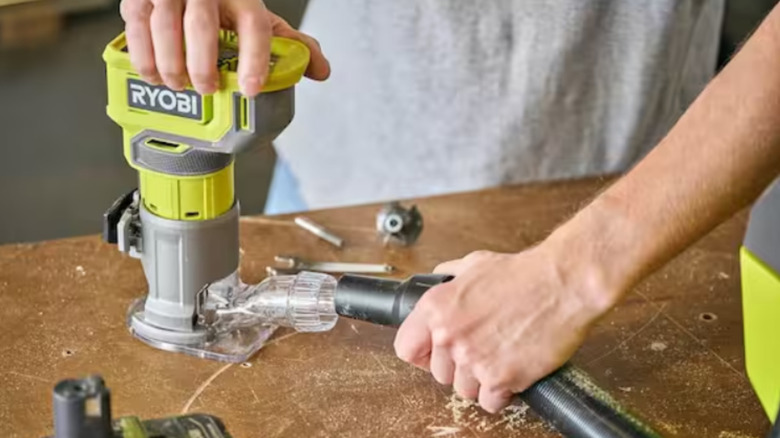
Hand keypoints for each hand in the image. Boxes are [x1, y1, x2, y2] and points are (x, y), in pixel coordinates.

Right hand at [120, 0, 329, 95]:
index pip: (255, 26)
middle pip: (202, 25)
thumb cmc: (224, 2)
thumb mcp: (258, 18)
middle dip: (202, 65)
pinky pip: (135, 23)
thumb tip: (321, 71)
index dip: (254, 60)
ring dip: (168, 62)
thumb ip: (288, 44)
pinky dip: (141, 53)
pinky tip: (152, 74)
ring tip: (177, 86)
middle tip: (206, 90)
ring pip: (163, 24)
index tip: (250, 90)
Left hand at [394, 247, 616, 412]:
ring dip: (481, 380)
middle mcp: (449, 335)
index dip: (422, 355)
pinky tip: (513, 371)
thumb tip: (440, 276)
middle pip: (440, 374)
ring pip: (465, 390)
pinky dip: (502, 393)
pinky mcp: (500, 378)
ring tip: (501, 358)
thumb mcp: (475, 264)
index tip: (435, 355)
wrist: (562, 283)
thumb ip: (451, 275)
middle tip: (482, 351)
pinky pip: (490, 402)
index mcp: (436, 308)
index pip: (406, 348)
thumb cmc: (524, 273)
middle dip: (459, 367)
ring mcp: (473, 359)